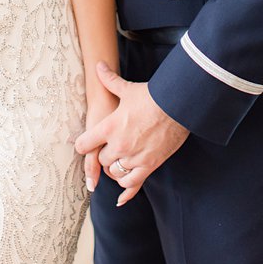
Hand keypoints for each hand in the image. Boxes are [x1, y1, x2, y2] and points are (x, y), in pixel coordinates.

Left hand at [74, 62, 189, 206]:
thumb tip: (98, 66)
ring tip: (122, 161)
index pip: (84, 144)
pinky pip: (131, 185)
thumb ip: (110, 81)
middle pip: (101, 159)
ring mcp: (133, 157)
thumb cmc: (153, 96)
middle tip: (113, 147)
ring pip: (115, 173)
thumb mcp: (129, 89)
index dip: (83, 144)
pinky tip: (121, 196)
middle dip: (105, 154)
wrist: (179, 106)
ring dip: (116, 168)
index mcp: (109, 126)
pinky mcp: (148, 166)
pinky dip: (126, 191)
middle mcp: (118, 145)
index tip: (85, 144)